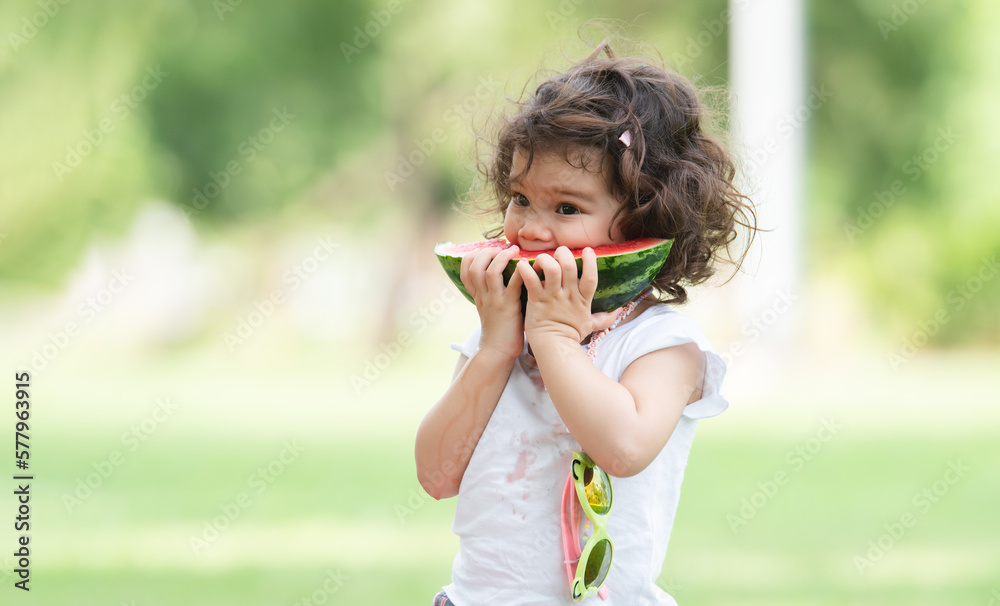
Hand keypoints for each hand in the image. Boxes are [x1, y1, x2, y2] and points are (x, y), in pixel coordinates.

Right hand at [460, 245, 524, 359]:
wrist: (498, 351)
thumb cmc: (499, 328)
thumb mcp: (489, 307)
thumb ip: (491, 291)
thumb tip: (503, 274)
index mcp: (477, 294)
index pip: (465, 269)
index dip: (472, 256)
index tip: (485, 250)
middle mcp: (483, 295)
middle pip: (475, 266)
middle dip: (486, 252)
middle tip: (500, 248)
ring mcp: (494, 301)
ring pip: (490, 272)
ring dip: (502, 258)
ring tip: (513, 251)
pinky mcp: (508, 307)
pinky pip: (512, 285)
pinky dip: (520, 272)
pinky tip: (527, 265)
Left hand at [516, 246, 621, 345]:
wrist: (554, 348)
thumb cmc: (570, 336)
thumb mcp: (590, 325)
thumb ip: (603, 318)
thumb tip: (618, 313)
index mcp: (582, 299)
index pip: (591, 276)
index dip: (590, 261)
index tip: (587, 250)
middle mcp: (568, 295)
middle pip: (568, 266)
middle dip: (563, 254)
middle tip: (557, 255)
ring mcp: (552, 297)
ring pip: (551, 268)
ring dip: (545, 259)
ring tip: (539, 261)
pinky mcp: (536, 300)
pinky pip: (530, 279)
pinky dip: (525, 269)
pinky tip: (522, 266)